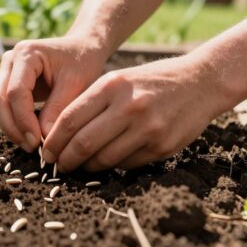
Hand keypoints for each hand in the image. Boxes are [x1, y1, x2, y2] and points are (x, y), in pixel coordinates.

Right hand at [0, 36, 107, 152]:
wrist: (82, 49)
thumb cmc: (82, 62)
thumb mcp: (76, 83)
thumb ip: (58, 109)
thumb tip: (44, 139)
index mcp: (26, 53)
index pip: (16, 91)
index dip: (24, 119)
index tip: (38, 142)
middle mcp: (10, 60)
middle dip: (12, 127)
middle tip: (31, 147)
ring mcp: (7, 71)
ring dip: (10, 127)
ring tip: (31, 145)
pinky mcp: (9, 83)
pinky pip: (4, 107)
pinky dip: (13, 123)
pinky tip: (29, 136)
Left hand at [41, 55, 234, 171]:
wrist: (201, 82)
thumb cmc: (151, 81)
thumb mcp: (118, 80)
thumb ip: (91, 102)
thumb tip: (59, 133)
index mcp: (112, 86)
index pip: (70, 119)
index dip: (53, 140)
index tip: (45, 151)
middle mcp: (129, 107)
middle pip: (83, 143)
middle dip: (65, 159)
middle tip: (57, 165)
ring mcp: (147, 129)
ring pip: (104, 159)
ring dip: (86, 166)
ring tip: (79, 165)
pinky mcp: (162, 147)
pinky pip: (126, 164)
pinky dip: (111, 166)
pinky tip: (106, 161)